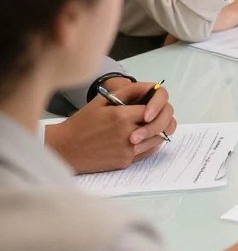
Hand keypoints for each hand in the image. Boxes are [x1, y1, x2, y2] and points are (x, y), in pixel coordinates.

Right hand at [45, 80, 177, 173]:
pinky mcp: (125, 161)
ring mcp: (127, 150)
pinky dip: (150, 144)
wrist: (64, 148)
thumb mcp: (102, 100)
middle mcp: (127, 134)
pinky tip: (143, 137)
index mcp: (121, 116)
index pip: (152, 109)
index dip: (154, 106)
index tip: (151, 106)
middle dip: (161, 119)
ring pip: (157, 139)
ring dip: (157, 132)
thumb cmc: (81, 123)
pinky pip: (148, 152)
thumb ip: (128, 92)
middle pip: (159, 125)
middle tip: (157, 116)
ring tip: (149, 126)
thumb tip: (150, 88)